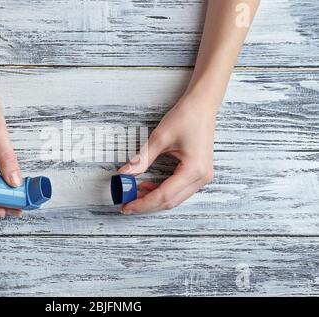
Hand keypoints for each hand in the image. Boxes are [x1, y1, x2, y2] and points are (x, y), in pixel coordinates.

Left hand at [119, 95, 216, 213]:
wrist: (202, 104)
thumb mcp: (160, 138)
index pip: (164, 195)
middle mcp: (201, 177)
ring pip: (174, 198)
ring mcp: (202, 177)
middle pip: (170, 202)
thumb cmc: (186, 116)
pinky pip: (179, 190)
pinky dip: (162, 191)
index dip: (143, 203)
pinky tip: (148, 186)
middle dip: (147, 204)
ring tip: (134, 193)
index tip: (126, 206)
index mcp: (193, 170)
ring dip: (154, 198)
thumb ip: (142, 159)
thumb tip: (124, 174)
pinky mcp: (199, 173)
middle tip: (126, 203)